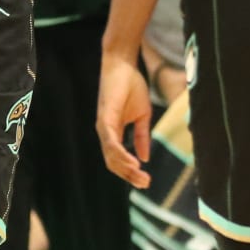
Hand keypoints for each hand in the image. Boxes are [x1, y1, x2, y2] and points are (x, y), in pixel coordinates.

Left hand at [96, 53, 151, 187]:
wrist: (123, 65)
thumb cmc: (131, 86)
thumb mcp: (142, 116)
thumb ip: (141, 136)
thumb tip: (145, 158)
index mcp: (112, 133)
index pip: (118, 159)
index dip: (130, 173)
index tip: (146, 181)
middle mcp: (105, 132)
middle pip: (113, 162)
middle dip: (129, 176)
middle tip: (146, 183)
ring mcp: (103, 126)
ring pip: (111, 156)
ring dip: (126, 169)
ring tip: (141, 177)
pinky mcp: (105, 118)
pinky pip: (111, 141)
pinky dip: (121, 154)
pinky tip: (133, 162)